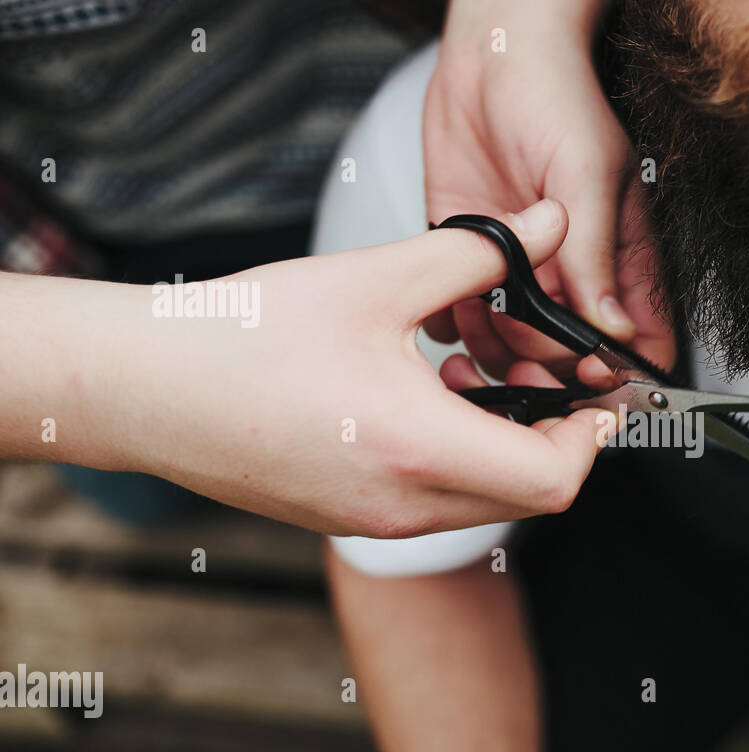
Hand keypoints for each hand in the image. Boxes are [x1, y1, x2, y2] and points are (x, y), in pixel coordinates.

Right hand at [1, 200, 614, 536]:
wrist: (144, 389)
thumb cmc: (244, 337)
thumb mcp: (375, 278)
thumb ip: (477, 255)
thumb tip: (547, 228)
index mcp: (419, 449)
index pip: (554, 480)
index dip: (593, 439)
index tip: (598, 395)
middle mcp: (404, 504)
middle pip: (529, 496)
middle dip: (558, 439)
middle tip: (550, 376)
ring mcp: (376, 520)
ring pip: (484, 501)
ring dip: (505, 444)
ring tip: (471, 374)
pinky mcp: (351, 519)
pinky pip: (436, 502)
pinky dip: (458, 457)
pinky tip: (423, 396)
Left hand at [423, 0, 673, 381]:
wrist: (489, 53)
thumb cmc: (557, 95)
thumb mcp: (588, 174)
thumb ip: (598, 256)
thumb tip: (614, 328)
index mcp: (619, 259)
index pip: (634, 341)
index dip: (616, 371)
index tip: (588, 377)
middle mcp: (571, 273)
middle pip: (566, 356)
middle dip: (544, 366)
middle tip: (519, 352)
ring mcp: (520, 270)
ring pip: (512, 346)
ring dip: (493, 351)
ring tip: (478, 326)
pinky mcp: (472, 258)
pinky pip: (462, 317)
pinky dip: (452, 326)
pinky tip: (450, 304)